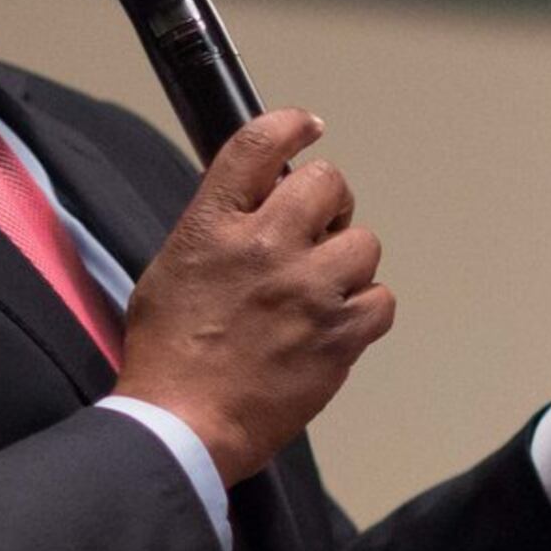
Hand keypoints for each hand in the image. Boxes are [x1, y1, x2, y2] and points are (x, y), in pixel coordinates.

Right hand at [116, 110, 393, 482]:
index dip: (291, 125)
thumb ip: (214, 230)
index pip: (259, 144)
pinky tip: (338, 324)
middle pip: (328, 182)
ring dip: (347, 262)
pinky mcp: (339, 335)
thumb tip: (253, 207)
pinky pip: (382, 300)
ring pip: (363, 242)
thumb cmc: (168, 356)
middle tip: (316, 229)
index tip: (307, 128)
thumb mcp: (172, 268)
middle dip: (328, 202)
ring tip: (321, 290)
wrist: (183, 424)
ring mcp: (308, 290)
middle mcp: (265, 246)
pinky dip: (366, 310)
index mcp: (213, 225)